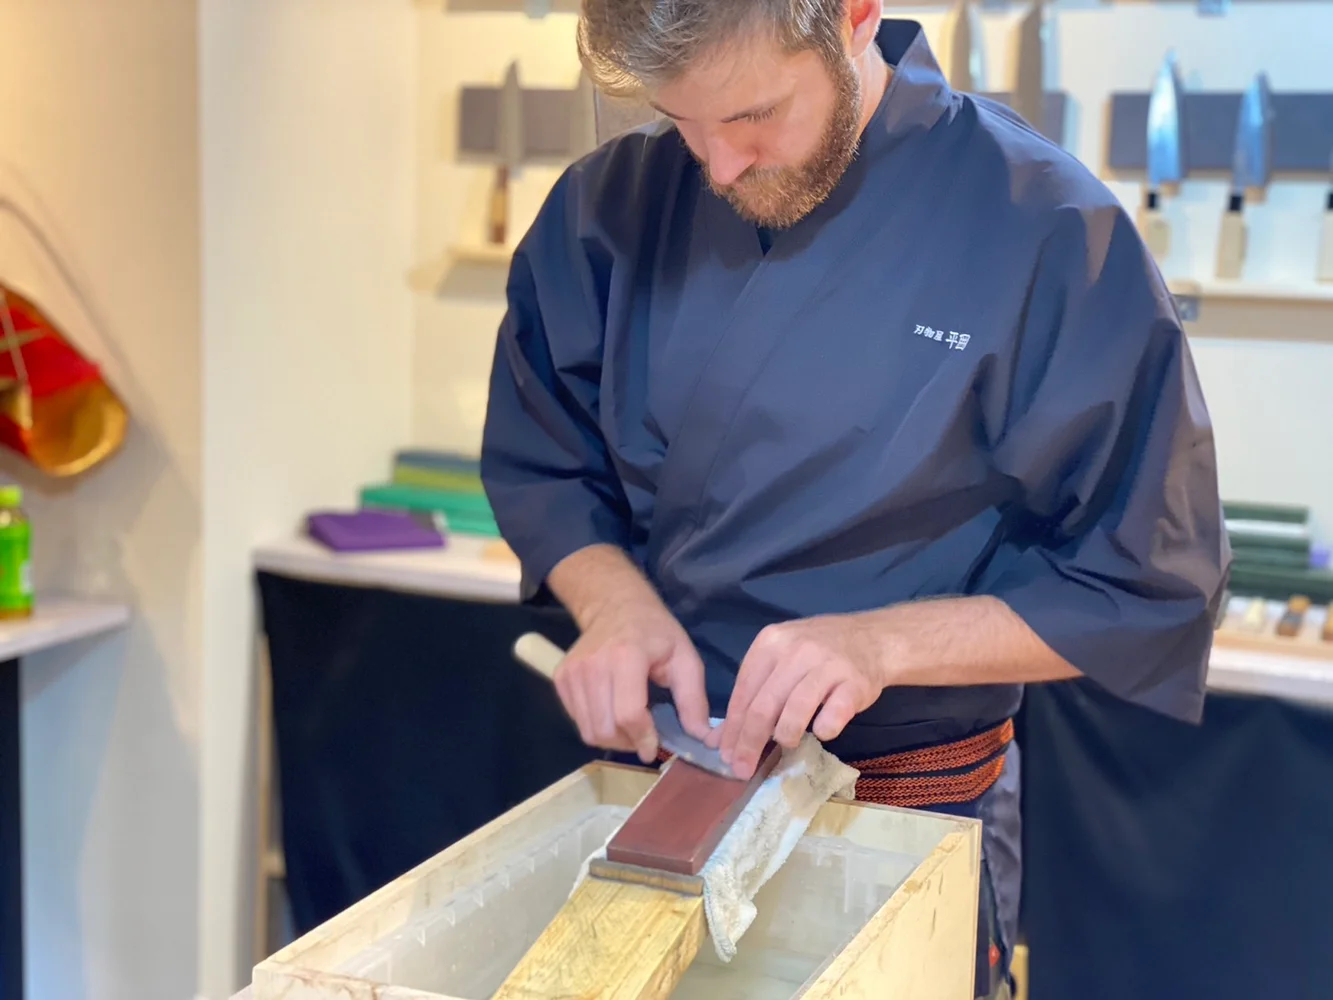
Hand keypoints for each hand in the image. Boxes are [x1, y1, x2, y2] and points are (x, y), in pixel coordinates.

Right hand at [554, 595, 711, 763]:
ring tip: (630, 728)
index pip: (628, 714)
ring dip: (612, 739)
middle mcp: (593, 665)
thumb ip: (694, 699)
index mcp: (627, 657)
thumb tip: (702, 737)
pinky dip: (596, 726)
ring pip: (588, 731)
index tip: (654, 748)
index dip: (643, 738)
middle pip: (605, 728)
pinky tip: (612, 713)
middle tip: (644, 738)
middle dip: (628, 743)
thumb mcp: (685, 658)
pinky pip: (577, 720)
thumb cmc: (655, 632)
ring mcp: (572, 672)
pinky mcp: (561, 678)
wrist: (615, 605)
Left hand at [708, 613, 890, 778]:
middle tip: (742, 768)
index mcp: (771, 642)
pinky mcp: (854, 682)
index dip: (732, 728)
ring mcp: (827, 664)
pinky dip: (823, 730)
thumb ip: (754, 692)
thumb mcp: (781, 659)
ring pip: (795, 710)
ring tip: (786, 745)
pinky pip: (833, 715)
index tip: (726, 755)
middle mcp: (796, 649)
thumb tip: (722, 738)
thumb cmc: (818, 653)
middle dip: (749, 742)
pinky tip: (821, 732)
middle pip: (764, 705)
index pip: (743, 691)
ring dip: (786, 736)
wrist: (872, 639)